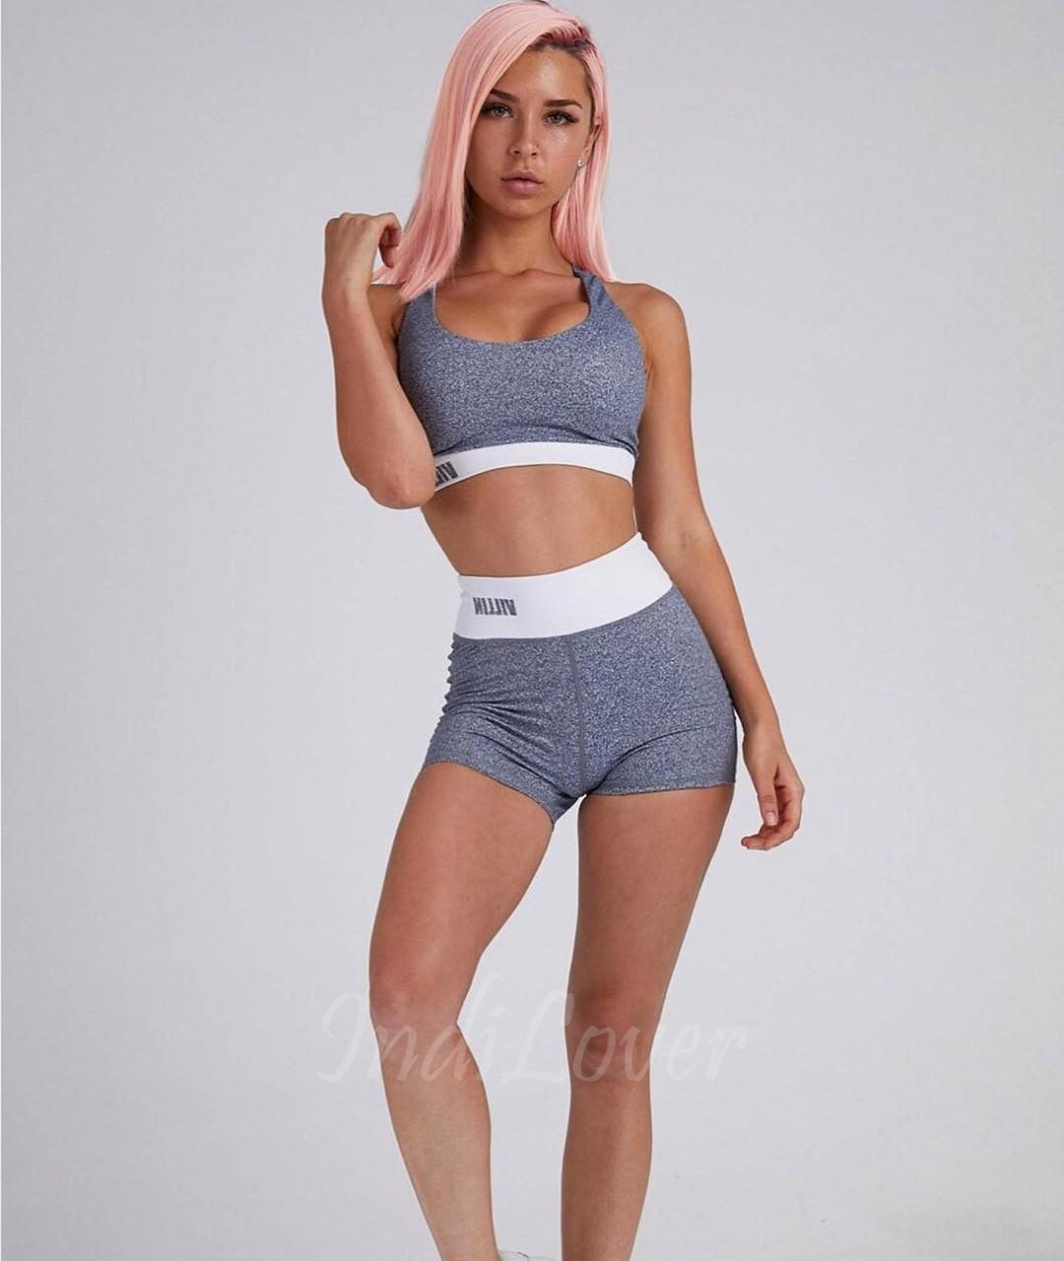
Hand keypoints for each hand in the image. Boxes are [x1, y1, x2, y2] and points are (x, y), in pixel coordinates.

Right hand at [321, 210, 401, 307]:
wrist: (343, 288)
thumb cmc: (344, 283)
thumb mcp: (347, 261)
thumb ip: (354, 248)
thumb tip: (366, 248)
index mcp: (334, 228)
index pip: (358, 227)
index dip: (370, 243)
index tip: (373, 261)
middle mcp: (343, 220)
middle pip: (370, 224)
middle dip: (381, 243)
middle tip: (386, 264)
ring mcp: (356, 221)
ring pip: (381, 223)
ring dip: (388, 243)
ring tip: (388, 262)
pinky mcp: (370, 225)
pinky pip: (390, 218)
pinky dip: (397, 230)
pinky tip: (395, 247)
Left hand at [739, 725, 803, 849]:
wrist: (760, 728)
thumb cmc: (762, 746)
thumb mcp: (761, 774)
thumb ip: (766, 798)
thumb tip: (770, 822)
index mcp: (794, 791)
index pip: (791, 823)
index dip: (777, 838)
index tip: (759, 845)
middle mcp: (792, 795)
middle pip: (786, 826)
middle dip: (769, 839)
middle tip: (747, 844)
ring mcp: (784, 794)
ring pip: (779, 823)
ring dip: (766, 834)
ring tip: (747, 841)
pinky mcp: (774, 790)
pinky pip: (772, 814)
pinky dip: (764, 825)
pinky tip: (753, 831)